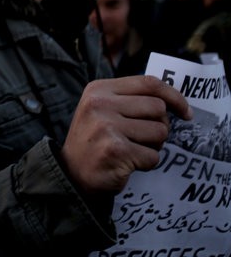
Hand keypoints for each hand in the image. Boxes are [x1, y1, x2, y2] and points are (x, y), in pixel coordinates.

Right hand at [61, 75, 191, 195]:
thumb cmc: (95, 140)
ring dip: (152, 146)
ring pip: (159, 132)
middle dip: (159, 126)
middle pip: (158, 108)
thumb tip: (173, 100)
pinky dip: (145, 164)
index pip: (148, 83)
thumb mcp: (103, 110)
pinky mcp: (116, 150)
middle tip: (142, 138)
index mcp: (99, 89)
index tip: (185, 112)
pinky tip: (127, 163)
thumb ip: (130, 100)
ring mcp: (107, 126)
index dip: (174, 96)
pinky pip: (153, 156)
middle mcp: (100, 104)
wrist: (72, 173)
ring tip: (131, 150)